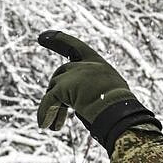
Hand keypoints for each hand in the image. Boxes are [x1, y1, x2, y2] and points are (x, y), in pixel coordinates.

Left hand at [36, 30, 159, 148]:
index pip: (76, 48)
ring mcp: (74, 74)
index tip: (41, 36)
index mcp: (99, 64)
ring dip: (52, 108)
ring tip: (56, 126)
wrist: (121, 113)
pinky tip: (45, 125)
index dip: (58, 40)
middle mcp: (86, 65)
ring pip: (53, 88)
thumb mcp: (111, 94)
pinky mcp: (64, 86)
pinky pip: (48, 100)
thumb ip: (95, 91)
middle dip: (54, 91)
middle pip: (61, 72)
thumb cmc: (121, 110)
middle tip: (51, 114)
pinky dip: (45, 113)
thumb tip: (80, 105)